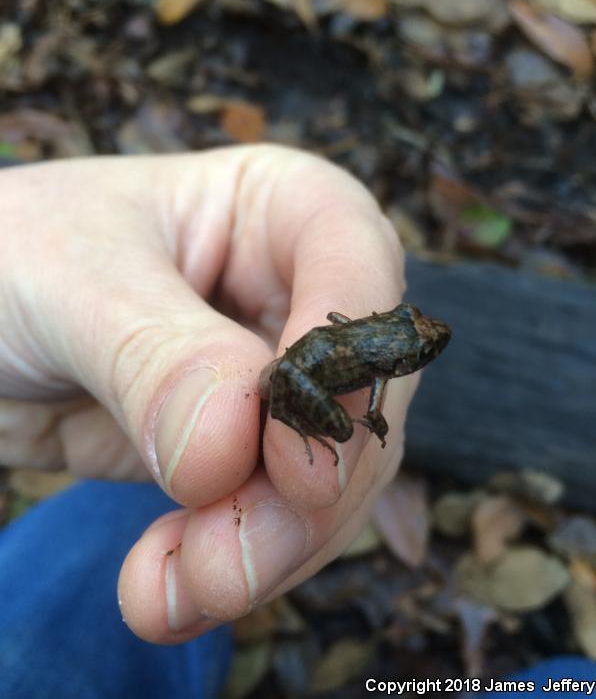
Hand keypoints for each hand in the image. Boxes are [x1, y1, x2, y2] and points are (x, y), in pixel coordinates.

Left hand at [0, 145, 414, 641]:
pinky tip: (164, 590)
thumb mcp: (73, 281)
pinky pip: (268, 516)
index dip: (347, 364)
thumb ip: (156, 356)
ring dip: (267, 547)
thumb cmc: (13, 253)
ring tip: (180, 591)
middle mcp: (295, 294)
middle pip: (357, 393)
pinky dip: (230, 562)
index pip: (356, 263)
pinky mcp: (241, 452)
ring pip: (326, 475)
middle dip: (306, 493)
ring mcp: (275, 380)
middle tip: (230, 565)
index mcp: (280, 208)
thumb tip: (228, 449)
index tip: (296, 463)